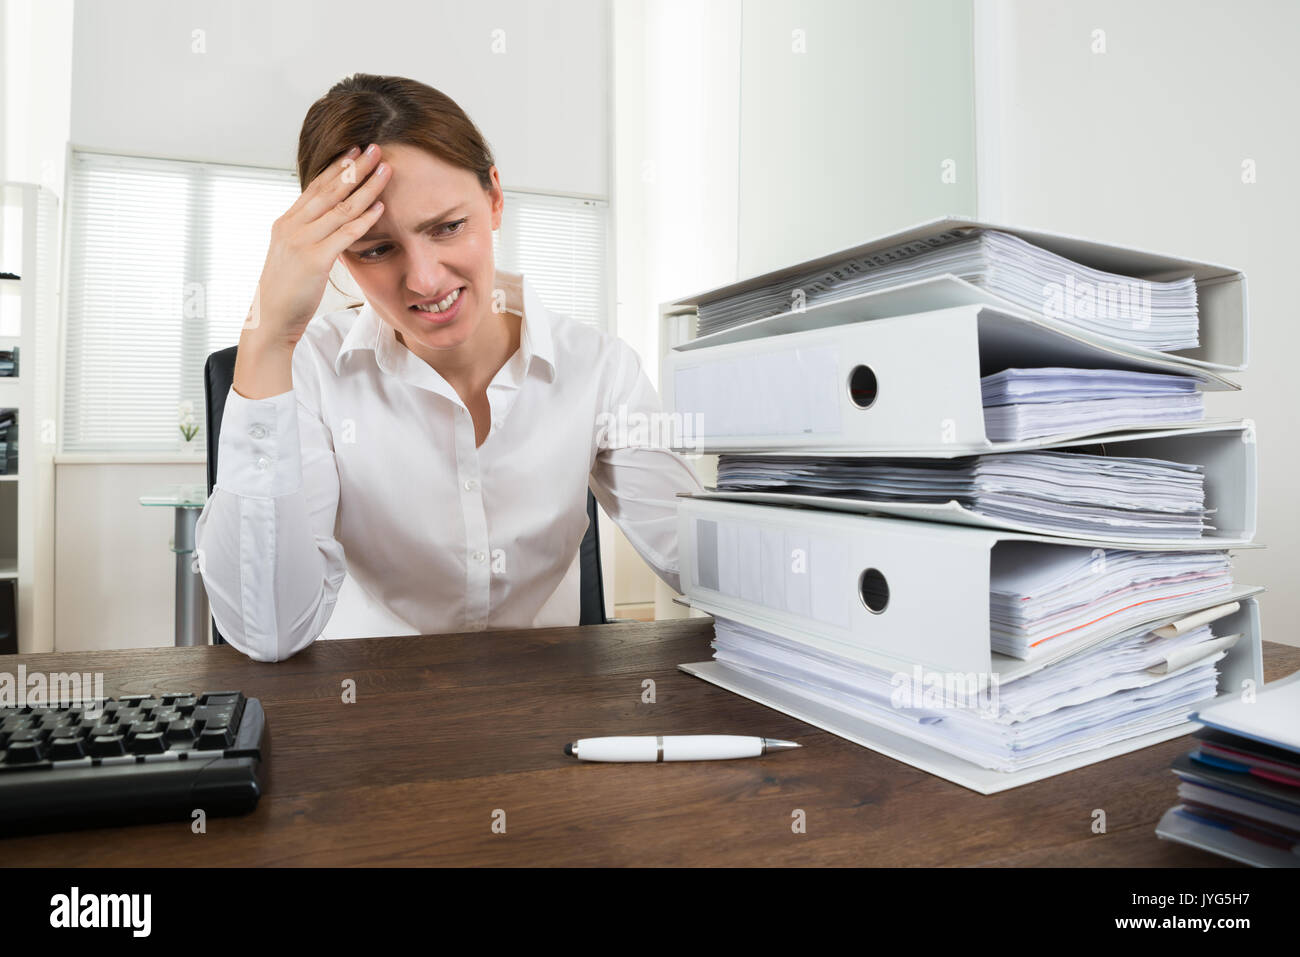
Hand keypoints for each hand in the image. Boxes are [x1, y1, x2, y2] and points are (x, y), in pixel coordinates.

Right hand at [243, 143, 389, 349]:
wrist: (270, 320)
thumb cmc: (286, 292)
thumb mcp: (294, 256)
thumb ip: (309, 237)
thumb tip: (330, 225)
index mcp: (286, 222)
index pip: (315, 187)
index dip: (336, 167)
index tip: (355, 151)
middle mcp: (291, 226)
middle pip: (329, 189)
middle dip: (354, 167)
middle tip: (375, 148)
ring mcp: (301, 241)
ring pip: (340, 207)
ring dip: (366, 186)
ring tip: (385, 170)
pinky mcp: (314, 260)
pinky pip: (344, 234)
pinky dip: (363, 219)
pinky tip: (380, 207)